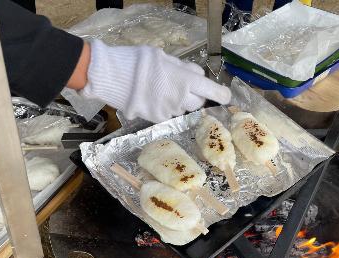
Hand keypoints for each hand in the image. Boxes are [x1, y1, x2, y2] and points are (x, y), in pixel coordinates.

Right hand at [79, 40, 230, 122]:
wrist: (113, 77)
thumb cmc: (139, 61)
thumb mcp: (164, 56)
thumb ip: (183, 68)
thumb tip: (197, 75)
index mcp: (186, 81)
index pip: (212, 91)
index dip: (221, 95)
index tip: (226, 96)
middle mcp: (181, 99)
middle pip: (198, 103)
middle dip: (195, 96)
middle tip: (183, 86)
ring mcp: (169, 111)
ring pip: (183, 109)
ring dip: (180, 102)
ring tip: (163, 91)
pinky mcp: (157, 119)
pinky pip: (169, 115)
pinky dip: (166, 108)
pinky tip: (154, 98)